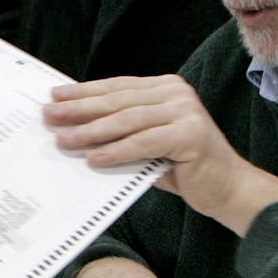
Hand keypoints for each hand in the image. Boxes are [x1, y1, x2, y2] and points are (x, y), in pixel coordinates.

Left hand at [44, 75, 277, 234]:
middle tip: (50, 116)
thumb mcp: (146, 144)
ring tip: (64, 140)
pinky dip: (117, 151)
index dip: (84, 92)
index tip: (54, 97)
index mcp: (165, 88)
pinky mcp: (191, 134)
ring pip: (127, 121)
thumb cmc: (182, 168)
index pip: (116, 88)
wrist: (227, 189)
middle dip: (80, 109)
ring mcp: (186, 111)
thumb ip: (121, 131)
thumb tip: (71, 128)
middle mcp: (176, 93)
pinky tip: (94, 159)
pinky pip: (144, 143)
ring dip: (92, 132)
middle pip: (118, 101)